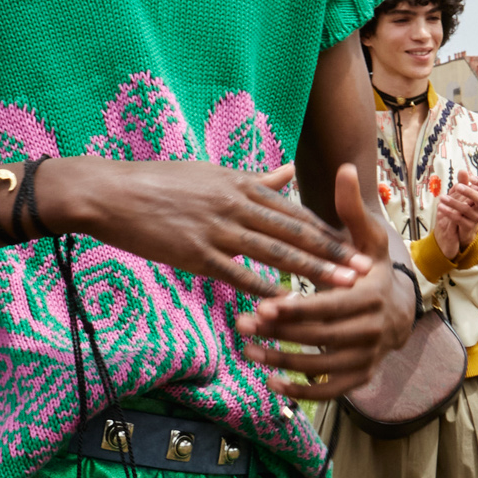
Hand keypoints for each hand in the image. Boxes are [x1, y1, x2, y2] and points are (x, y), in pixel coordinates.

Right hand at [46, 156, 360, 298]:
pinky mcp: (197, 253)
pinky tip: (287, 304)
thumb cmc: (160, 183)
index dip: (328, 229)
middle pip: (295, 232)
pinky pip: (238, 274)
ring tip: (340, 287)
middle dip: (333, 253)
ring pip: (275, 253)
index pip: (294, 210)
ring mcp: (218, 229)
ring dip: (312, 272)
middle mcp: (236, 204)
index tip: (355, 244)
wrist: (112, 192)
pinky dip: (264, 290)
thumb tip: (288, 172)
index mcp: (241, 184)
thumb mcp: (212, 172)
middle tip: (364, 271)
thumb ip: (254, 179)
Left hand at [236, 164, 412, 399]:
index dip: (297, 308)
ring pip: (321, 366)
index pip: (331, 305)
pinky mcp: (360, 377)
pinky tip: (271, 385)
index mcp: (373, 296)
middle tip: (242, 324)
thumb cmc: (371, 267)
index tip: (264, 304)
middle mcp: (374, 331)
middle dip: (280, 333)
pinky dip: (301, 392)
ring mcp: (368, 358)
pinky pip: (330, 390)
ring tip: (246, 351)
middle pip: (321, 337)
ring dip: (282, 362)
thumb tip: (343, 167)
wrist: (399, 308)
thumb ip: (350, 208)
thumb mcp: (367, 237)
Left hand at [431, 172, 477, 259]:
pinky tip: (440, 207)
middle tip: (457, 187)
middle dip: (468, 191)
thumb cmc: (464, 207)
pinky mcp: (468, 226)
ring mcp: (476, 217)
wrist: (464, 228)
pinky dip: (448, 212)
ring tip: (441, 198)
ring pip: (466, 209)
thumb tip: (463, 170)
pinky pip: (459, 219)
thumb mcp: (463, 194)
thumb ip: (463, 183)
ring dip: (453, 202)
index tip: (471, 178)